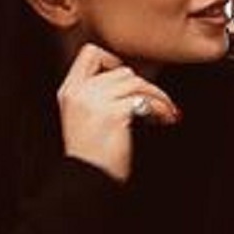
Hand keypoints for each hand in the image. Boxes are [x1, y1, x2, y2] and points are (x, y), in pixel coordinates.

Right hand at [57, 43, 180, 181]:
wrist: (88, 180)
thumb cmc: (93, 152)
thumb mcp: (85, 114)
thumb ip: (99, 91)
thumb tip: (133, 74)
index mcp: (69, 91)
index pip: (89, 52)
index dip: (113, 60)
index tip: (128, 81)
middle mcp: (79, 92)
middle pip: (122, 70)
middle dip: (144, 86)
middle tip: (156, 103)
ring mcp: (94, 101)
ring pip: (137, 82)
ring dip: (156, 96)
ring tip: (163, 112)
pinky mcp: (112, 112)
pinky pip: (146, 99)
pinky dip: (160, 108)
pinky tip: (163, 119)